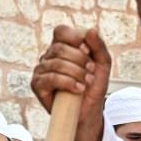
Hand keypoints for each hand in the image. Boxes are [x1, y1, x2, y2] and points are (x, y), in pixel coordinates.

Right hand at [31, 26, 111, 140]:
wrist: (88, 110)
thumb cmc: (93, 86)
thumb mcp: (102, 64)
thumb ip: (99, 46)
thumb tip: (91, 30)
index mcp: (62, 46)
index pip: (61, 31)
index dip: (75, 38)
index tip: (88, 51)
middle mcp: (49, 56)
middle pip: (59, 47)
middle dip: (80, 60)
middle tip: (91, 72)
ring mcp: (41, 70)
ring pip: (56, 63)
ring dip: (76, 73)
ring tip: (86, 84)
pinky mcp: (37, 85)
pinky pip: (50, 78)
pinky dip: (68, 83)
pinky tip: (78, 90)